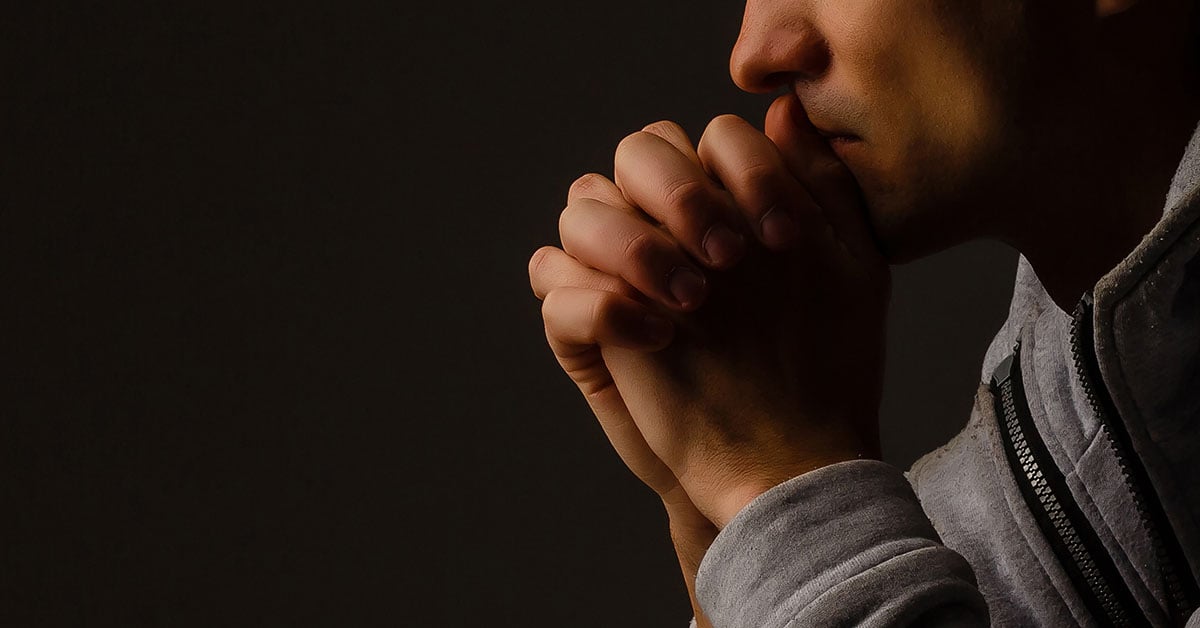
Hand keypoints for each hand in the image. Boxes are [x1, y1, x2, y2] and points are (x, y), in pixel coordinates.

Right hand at [533, 93, 889, 528]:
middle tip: (728, 257)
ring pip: (581, 209)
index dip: (741, 170)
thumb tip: (782, 109)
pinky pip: (553, 286)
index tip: (785, 237)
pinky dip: (599, 302)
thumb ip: (818, 186)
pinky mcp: (585, 329)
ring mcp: (616, 273)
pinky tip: (658, 338)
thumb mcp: (843, 269)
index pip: (701, 137)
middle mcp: (661, 224)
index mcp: (718, 200)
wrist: (781, 458)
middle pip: (633, 155)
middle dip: (680, 194)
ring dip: (633, 243)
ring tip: (693, 302)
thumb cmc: (818, 360)